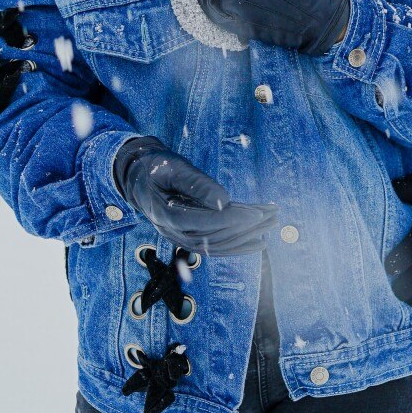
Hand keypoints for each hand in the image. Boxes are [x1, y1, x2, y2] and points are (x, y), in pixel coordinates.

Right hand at [112, 136, 276, 254]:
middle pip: (214, 237)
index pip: (203, 223)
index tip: (256, 214)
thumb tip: (224, 201)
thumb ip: (196, 184)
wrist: (138, 176)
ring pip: (217, 244)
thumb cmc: (156, 167)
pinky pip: (214, 245)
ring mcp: (180, 237)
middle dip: (246, 228)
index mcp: (166, 214)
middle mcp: (173, 232)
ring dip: (246, 237)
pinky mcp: (189, 235)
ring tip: (271, 224)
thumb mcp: (172, 167)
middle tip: (272, 216)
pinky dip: (237, 245)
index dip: (231, 220)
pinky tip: (257, 241)